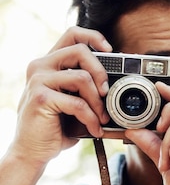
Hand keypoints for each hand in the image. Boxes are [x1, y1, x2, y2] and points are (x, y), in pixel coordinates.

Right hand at [8, 27, 110, 166]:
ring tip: (102, 118)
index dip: (94, 37)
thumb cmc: (58, 126)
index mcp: (50, 63)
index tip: (110, 50)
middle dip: (101, 72)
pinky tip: (95, 130)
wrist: (33, 151)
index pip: (72, 34)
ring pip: (82, 77)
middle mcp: (41, 66)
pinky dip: (92, 118)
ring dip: (98, 101)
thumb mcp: (77, 101)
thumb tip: (122, 84)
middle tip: (106, 93)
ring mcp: (38, 80)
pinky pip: (78, 103)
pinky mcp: (40, 98)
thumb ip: (90, 87)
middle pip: (80, 51)